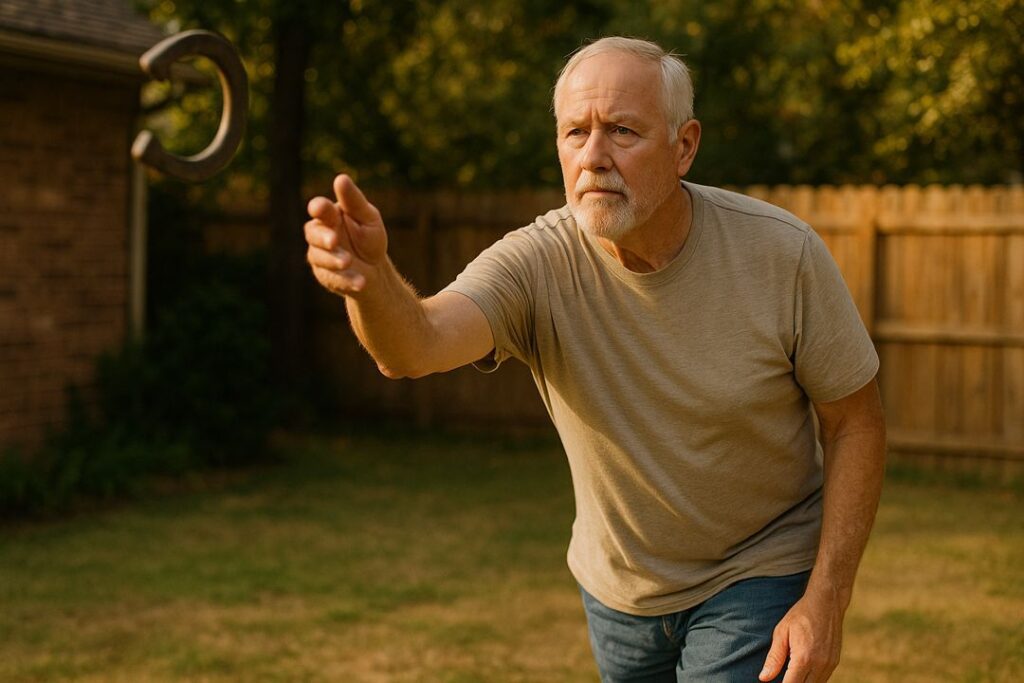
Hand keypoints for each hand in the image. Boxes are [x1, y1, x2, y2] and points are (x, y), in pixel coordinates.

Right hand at [305, 174, 387, 296]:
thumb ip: (354, 201)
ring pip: (320, 257)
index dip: (318, 209)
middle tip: (334, 240)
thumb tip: (340, 178)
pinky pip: (333, 278)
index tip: (319, 208)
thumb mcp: (368, 218)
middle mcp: (320, 235)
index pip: (320, 209)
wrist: (376, 271)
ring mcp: (320, 257)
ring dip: (334, 260)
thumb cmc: (369, 238)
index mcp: (329, 216)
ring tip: (349, 262)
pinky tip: (361, 282)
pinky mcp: (325, 276)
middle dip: (323, 237)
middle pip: (313, 233)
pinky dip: (347, 280)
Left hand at [759, 590, 843, 682]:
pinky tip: (802, 672)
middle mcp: (820, 664)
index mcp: (804, 658)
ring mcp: (830, 664)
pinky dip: (812, 679)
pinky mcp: (835, 662)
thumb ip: (774, 658)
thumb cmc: (800, 615)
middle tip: (783, 676)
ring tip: (790, 674)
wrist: (826, 603)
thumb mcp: (781, 633)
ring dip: (803, 682)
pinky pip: (823, 679)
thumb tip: (764, 678)